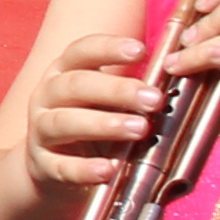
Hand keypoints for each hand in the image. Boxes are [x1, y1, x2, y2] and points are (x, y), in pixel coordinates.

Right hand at [20, 27, 161, 194]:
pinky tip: (108, 170)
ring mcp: (40, 131)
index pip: (81, 52)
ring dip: (103, 125)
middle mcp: (47, 97)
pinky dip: (84, 168)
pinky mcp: (43, 165)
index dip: (108, 49)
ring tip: (139, 129)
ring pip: (64, 122)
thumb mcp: (106, 100)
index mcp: (64, 73)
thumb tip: (179, 75)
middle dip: (116, 90)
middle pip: (76, 85)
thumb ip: (132, 88)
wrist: (54, 165)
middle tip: (153, 99)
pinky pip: (61, 166)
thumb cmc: (92, 122)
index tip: (140, 51)